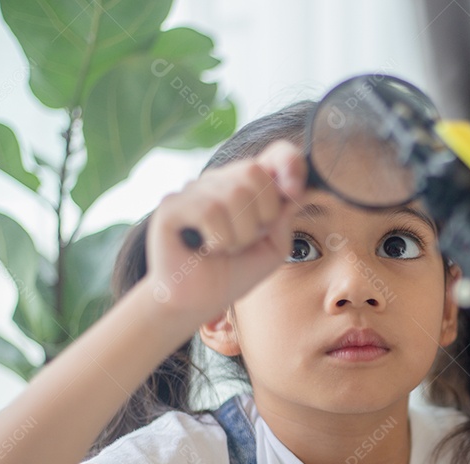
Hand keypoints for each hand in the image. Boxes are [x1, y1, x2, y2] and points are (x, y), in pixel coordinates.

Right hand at [143, 140, 305, 320]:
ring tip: (224, 249)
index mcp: (246, 186)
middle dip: (262, 214)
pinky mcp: (171, 206)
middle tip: (247, 240)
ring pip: (234, 195)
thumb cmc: (234, 272)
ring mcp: (192, 191)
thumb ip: (285, 218)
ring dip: (240, 235)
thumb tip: (298, 190)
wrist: (199, 302)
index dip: (289, 162)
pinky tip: (206, 249)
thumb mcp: (274, 248)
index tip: (295, 189)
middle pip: (254, 172)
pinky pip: (209, 211)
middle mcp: (218, 182)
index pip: (273, 154)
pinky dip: (218, 239)